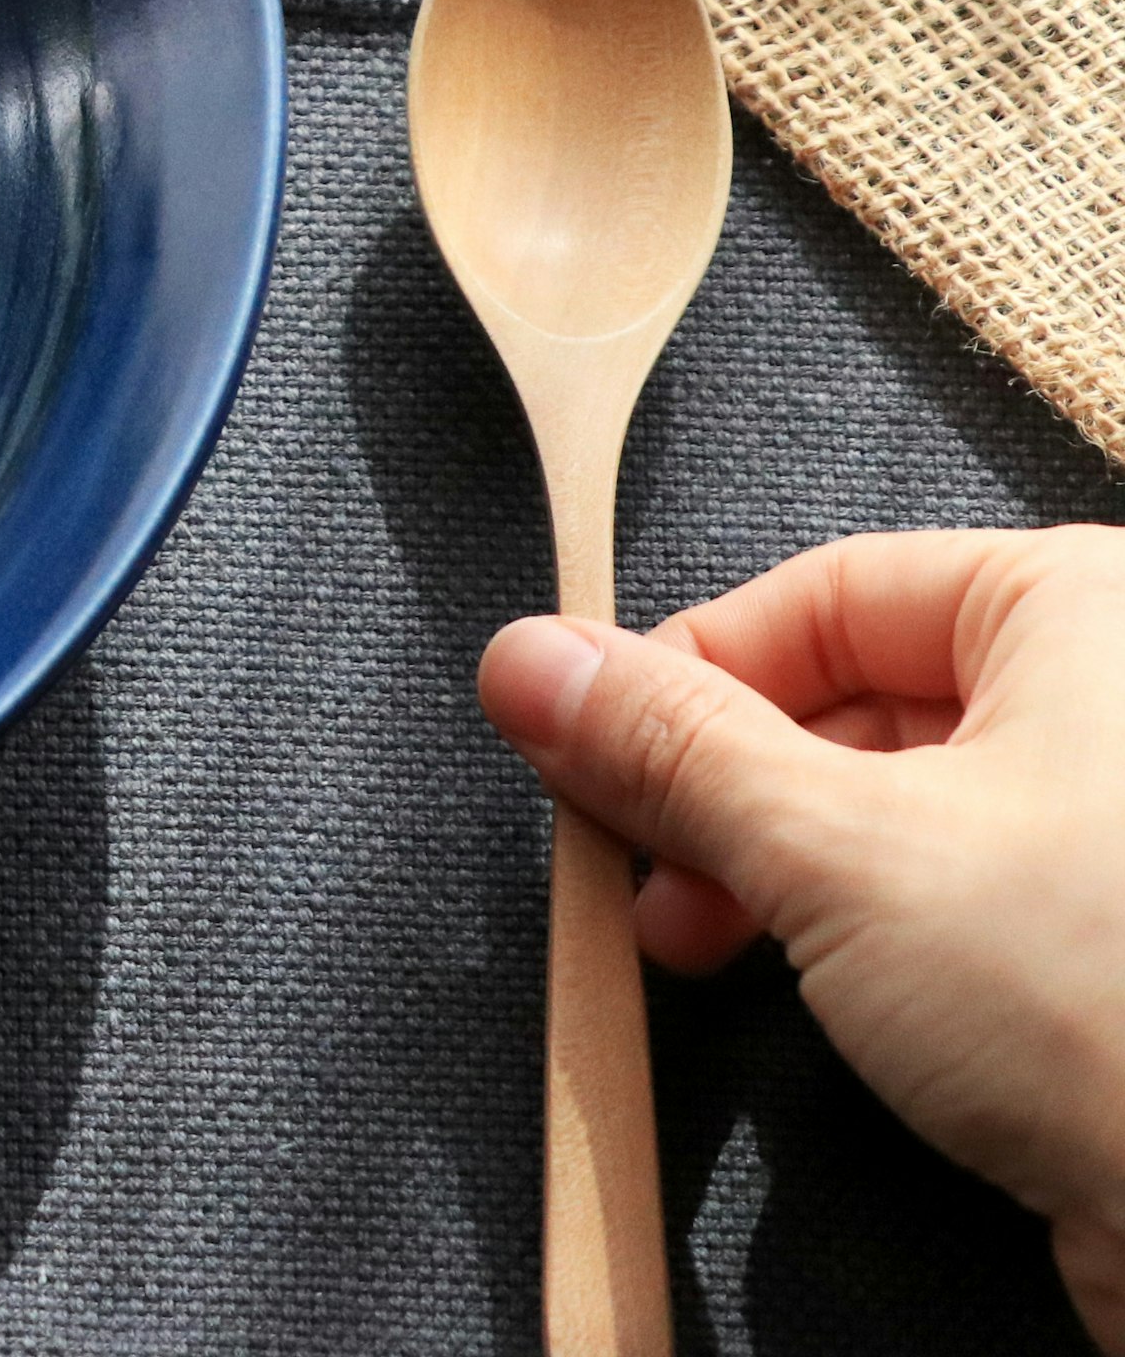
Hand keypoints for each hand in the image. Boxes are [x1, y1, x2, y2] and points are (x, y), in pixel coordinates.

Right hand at [478, 527, 1124, 1347]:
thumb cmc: (1107, 1006)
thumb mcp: (834, 849)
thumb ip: (668, 747)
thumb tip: (532, 663)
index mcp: (1082, 613)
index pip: (825, 593)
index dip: (685, 673)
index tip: (590, 750)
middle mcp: (1115, 698)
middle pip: (856, 697)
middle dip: (723, 790)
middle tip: (638, 868)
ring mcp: (1116, 826)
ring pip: (900, 803)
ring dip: (777, 868)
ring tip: (701, 943)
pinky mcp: (1110, 945)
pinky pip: (959, 889)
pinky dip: (864, 927)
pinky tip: (813, 987)